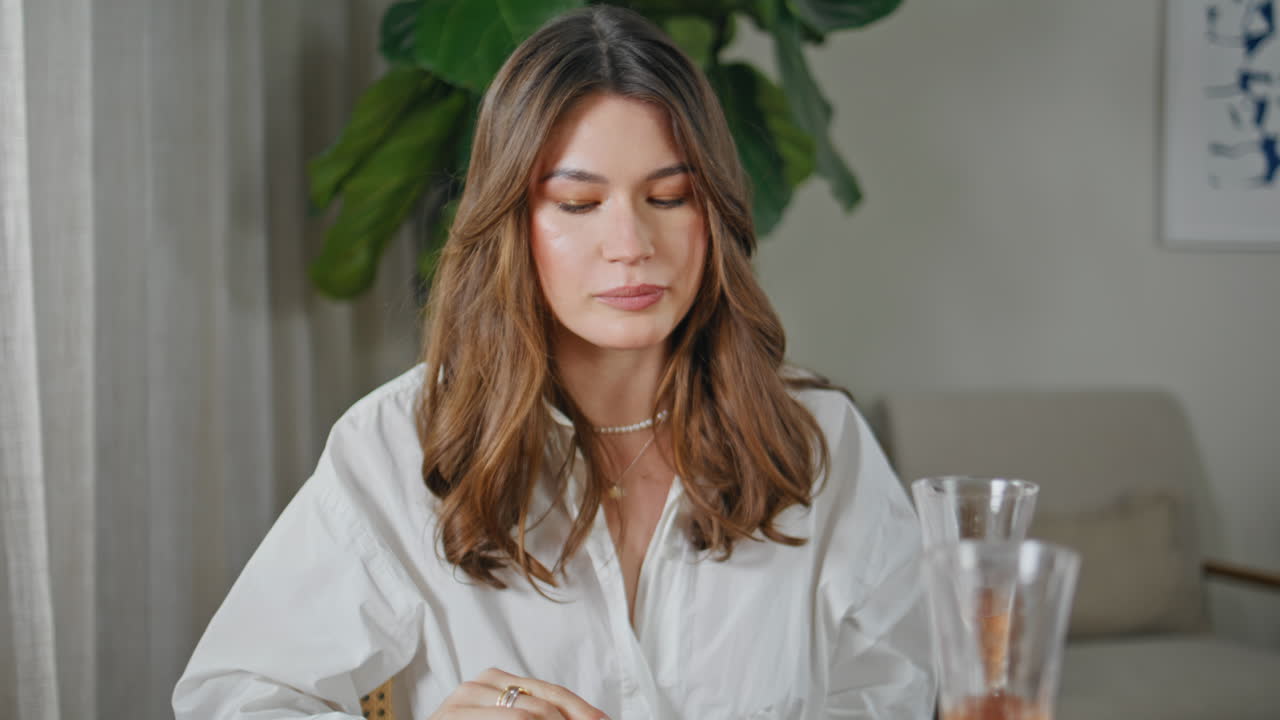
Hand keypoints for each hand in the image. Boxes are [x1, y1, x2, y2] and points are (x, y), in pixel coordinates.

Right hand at [427, 667, 608, 719]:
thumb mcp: (503, 718)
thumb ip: (536, 714)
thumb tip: (592, 719)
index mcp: (495, 681)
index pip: (550, 693)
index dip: (582, 711)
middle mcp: (479, 684)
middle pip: (544, 702)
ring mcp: (462, 701)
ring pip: (528, 714)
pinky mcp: (451, 717)